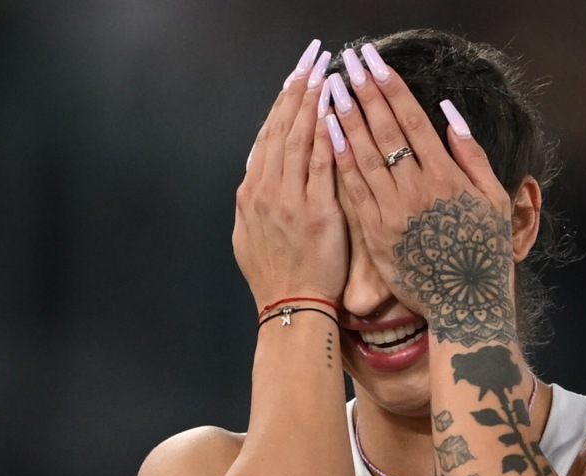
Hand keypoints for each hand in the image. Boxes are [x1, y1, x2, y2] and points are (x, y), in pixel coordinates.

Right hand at [233, 40, 346, 311]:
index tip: (294, 77)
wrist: (290, 307)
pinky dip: (326, 134)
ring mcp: (288, 200)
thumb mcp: (250, 234)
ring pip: (298, 139)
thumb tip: (259, 168)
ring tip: (324, 72)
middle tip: (311, 59)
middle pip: (280, 129)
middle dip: (296, 89)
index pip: (266, 137)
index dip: (281, 104)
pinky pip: (320, 165)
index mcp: (250, 194)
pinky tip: (335, 110)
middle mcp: (264, 191)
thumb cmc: (278, 276)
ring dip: (311, 102)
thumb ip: (256, 199)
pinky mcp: (314, 212)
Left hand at [328, 44, 517, 345]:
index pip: (412, 120)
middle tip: (347, 63)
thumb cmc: (484, 252)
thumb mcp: (492, 200)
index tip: (374, 62)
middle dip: (364, 92)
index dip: (390, 87)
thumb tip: (449, 114)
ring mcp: (393, 212)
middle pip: (385, 131)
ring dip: (346, 118)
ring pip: (364, 156)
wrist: (466, 305)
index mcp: (447, 177)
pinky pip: (354, 190)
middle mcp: (417, 190)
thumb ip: (472, 155)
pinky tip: (328, 134)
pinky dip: (341, 160)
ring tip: (333, 89)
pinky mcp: (376, 233)